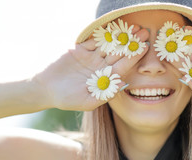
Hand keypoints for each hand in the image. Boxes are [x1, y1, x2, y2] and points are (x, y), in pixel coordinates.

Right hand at [30, 26, 149, 110]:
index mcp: (106, 79)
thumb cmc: (67, 99)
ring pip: (108, 44)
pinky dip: (102, 32)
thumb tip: (123, 84)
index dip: (134, 57)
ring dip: (120, 35)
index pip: (123, 66)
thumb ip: (105, 94)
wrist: (46, 89)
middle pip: (119, 53)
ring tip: (133, 26)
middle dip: (131, 43)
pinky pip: (93, 39)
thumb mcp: (87, 101)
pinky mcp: (81, 49)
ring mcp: (91, 57)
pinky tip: (113, 25)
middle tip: (145, 31)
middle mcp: (101, 67)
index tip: (145, 47)